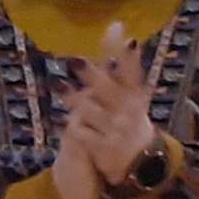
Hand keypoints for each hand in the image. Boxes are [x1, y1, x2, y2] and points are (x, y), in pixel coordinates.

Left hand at [49, 30, 159, 198]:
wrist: (142, 164)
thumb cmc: (130, 121)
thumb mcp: (133, 97)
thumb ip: (124, 70)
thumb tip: (120, 33)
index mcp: (135, 97)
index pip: (133, 73)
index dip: (130, 58)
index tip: (126, 37)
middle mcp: (127, 111)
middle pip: (109, 91)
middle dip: (94, 77)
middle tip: (75, 62)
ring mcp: (116, 130)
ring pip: (91, 112)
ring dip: (73, 99)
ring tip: (57, 86)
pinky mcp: (104, 148)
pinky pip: (83, 136)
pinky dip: (69, 128)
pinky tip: (56, 120)